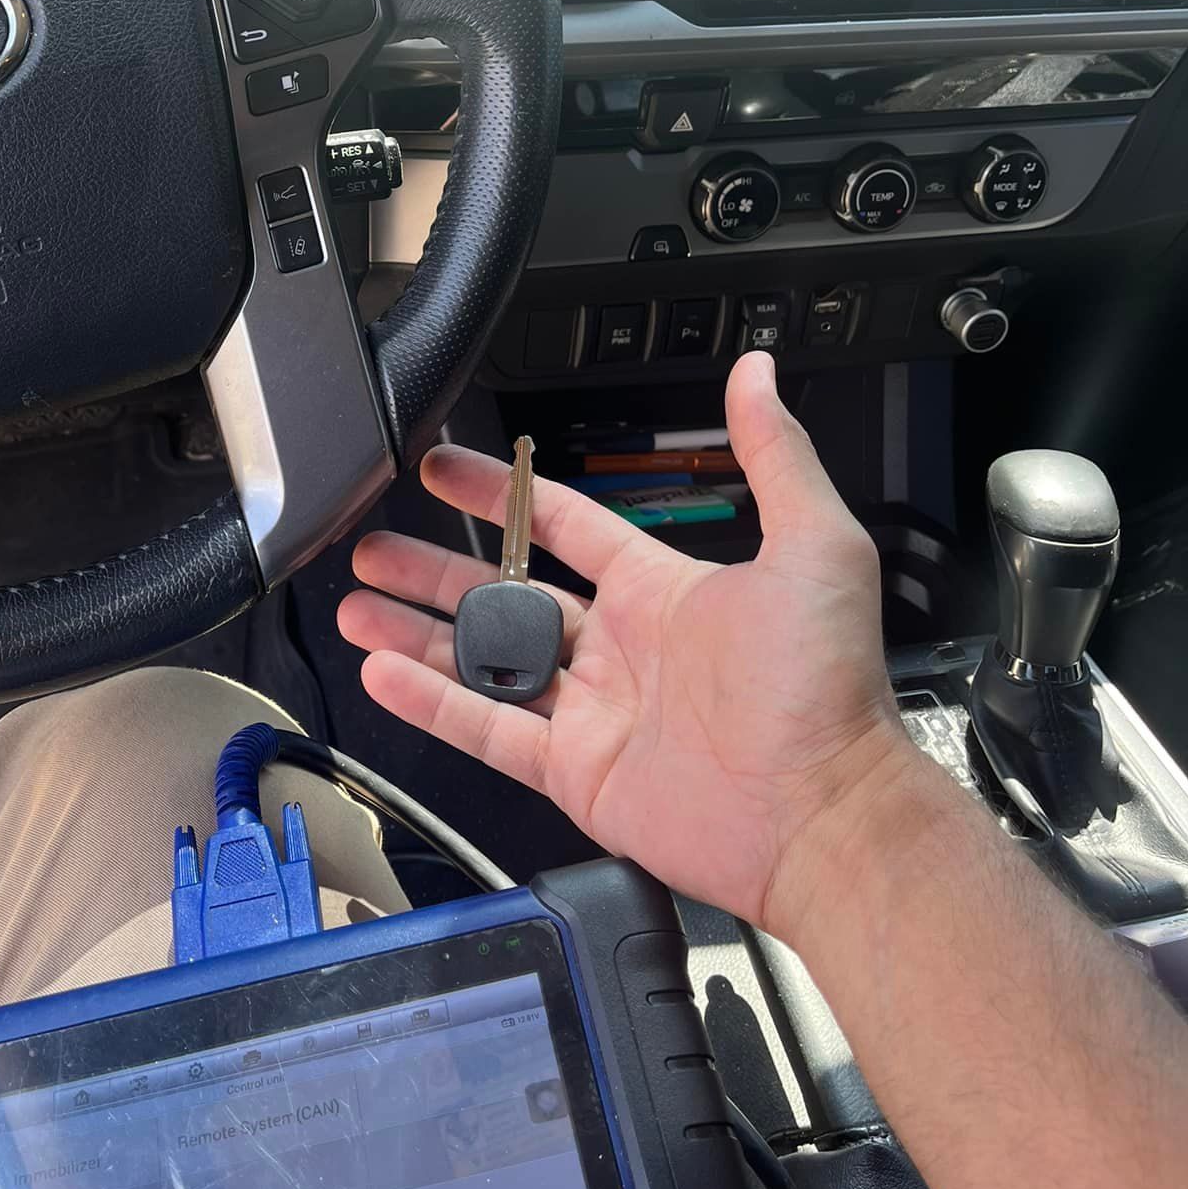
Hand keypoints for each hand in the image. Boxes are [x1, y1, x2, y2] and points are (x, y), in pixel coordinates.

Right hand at [338, 350, 914, 932]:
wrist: (827, 814)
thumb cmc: (830, 688)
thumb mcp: (813, 545)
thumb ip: (772, 455)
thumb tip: (759, 374)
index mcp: (664, 590)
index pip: (563, 525)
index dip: (502, 494)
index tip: (447, 466)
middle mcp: (621, 649)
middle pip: (504, 593)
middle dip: (435, 567)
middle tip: (374, 543)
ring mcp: (594, 713)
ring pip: (484, 661)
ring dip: (418, 632)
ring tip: (356, 604)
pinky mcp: (577, 773)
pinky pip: (488, 730)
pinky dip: (432, 703)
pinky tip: (383, 672)